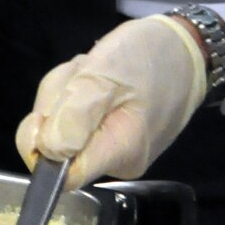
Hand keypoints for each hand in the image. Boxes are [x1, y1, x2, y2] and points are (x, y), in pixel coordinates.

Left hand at [16, 14, 207, 184]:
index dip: (40, 146)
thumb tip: (49, 151)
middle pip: (56, 145)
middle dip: (57, 105)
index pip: (63, 176)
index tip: (43, 115)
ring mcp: (116, 148)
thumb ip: (74, 115)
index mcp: (118, 153)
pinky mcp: (114, 133)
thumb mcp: (103, 74)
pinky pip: (77, 118)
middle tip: (81, 76)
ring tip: (93, 71)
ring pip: (63, 126)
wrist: (185, 48)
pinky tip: (96, 77)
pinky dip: (77, 93)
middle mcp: (118, 161)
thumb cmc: (147, 58)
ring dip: (66, 93)